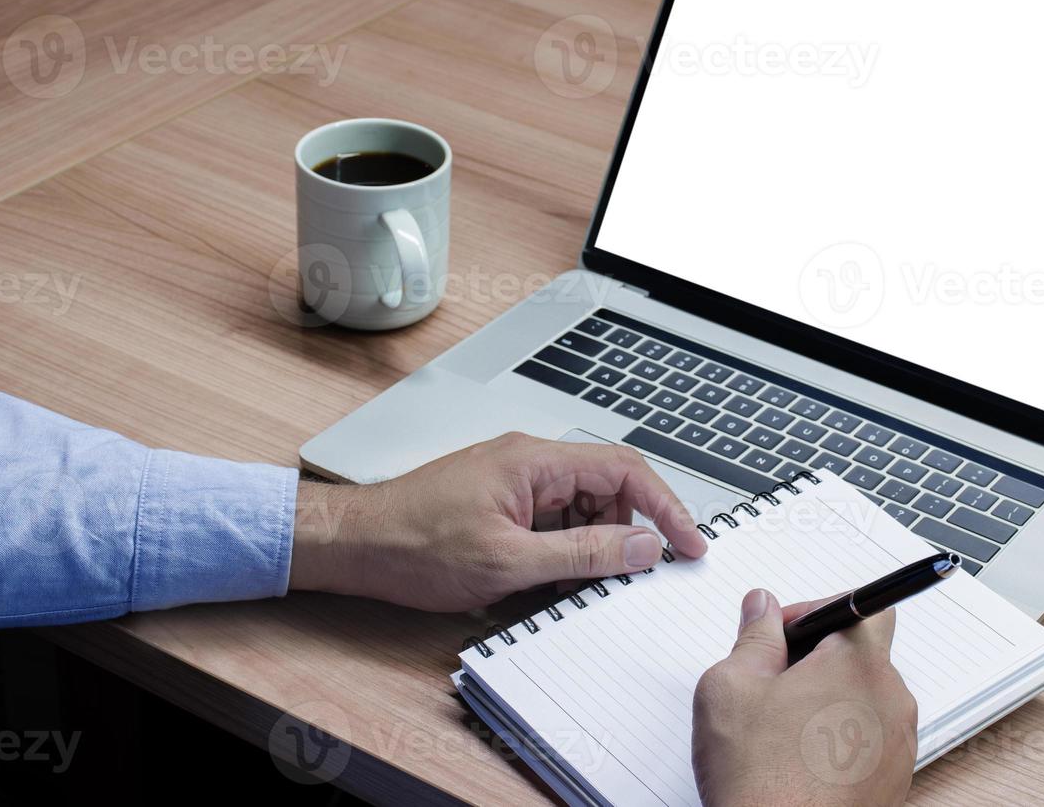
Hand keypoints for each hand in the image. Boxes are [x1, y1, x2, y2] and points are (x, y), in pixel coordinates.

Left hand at [288, 432, 707, 610]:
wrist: (355, 545)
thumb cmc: (413, 543)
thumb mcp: (508, 562)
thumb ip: (583, 554)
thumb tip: (642, 547)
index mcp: (535, 461)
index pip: (625, 469)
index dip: (666, 506)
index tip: (688, 543)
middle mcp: (529, 461)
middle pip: (609, 488)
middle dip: (625, 532)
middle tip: (626, 575)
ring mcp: (515, 481)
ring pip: (583, 508)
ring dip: (590, 546)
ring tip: (567, 583)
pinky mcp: (503, 502)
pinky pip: (554, 521)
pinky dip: (563, 551)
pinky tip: (544, 580)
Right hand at [692, 590, 916, 806]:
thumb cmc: (760, 779)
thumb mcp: (732, 686)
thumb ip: (753, 637)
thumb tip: (762, 608)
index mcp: (859, 664)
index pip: (863, 607)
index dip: (815, 611)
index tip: (781, 632)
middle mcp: (891, 701)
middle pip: (861, 655)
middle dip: (816, 658)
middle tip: (769, 680)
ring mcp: (897, 746)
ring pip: (863, 699)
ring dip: (827, 700)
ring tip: (779, 727)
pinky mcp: (893, 782)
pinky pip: (868, 740)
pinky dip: (838, 739)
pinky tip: (797, 759)